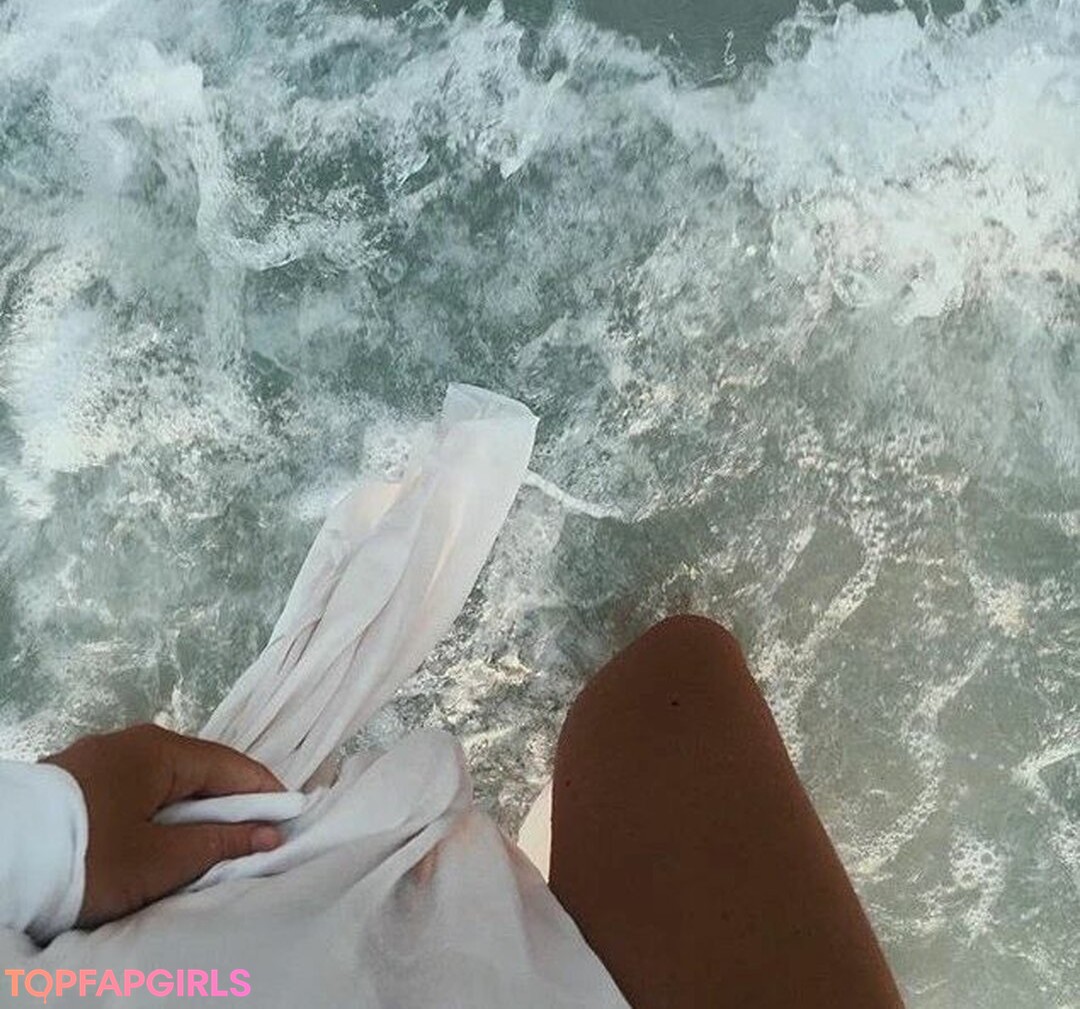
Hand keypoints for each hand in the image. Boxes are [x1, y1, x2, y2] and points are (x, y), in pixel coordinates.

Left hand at [43, 723, 283, 927]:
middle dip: (230, 803)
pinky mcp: (76, 780)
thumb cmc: (88, 856)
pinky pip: (137, 789)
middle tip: (255, 837)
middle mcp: (133, 742)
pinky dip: (160, 810)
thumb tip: (269, 833)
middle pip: (198, 770)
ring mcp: (101, 758)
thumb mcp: (159, 860)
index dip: (265, 792)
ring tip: (211, 843)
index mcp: (160, 750)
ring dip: (193, 809)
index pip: (231, 765)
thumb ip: (218, 845)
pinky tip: (162, 836)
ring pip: (165, 780)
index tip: (292, 818)